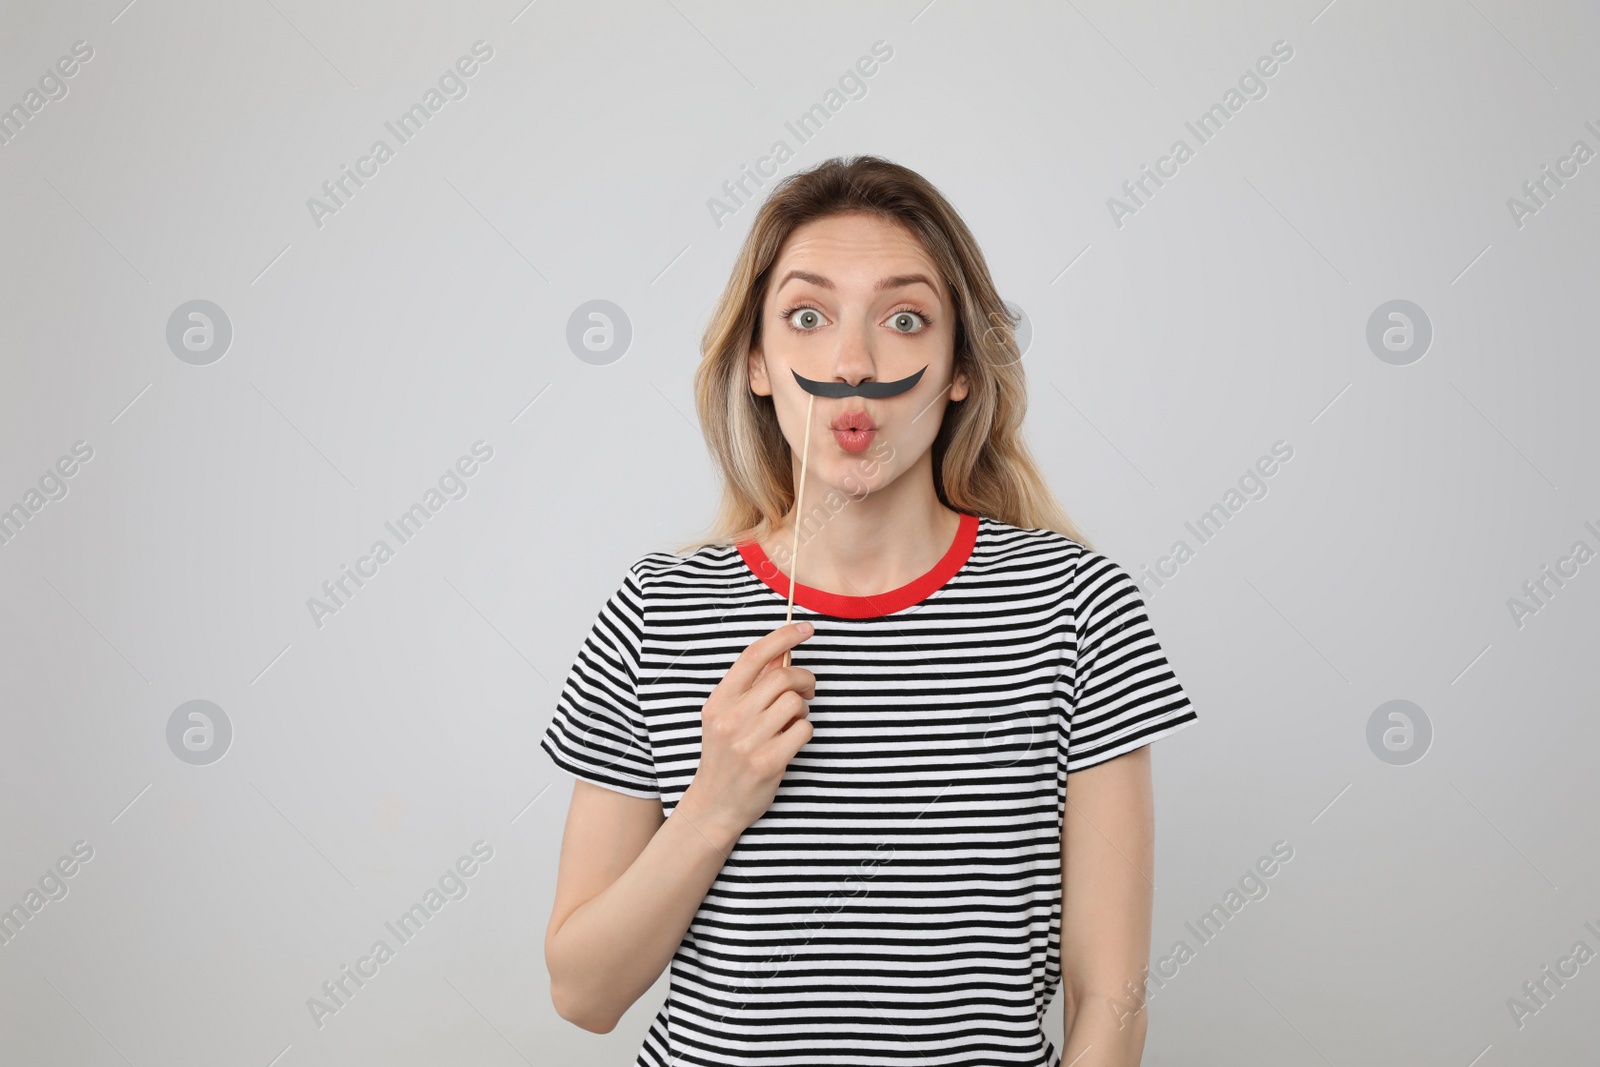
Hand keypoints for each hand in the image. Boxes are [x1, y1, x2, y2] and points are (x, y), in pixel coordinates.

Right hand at [678, 622, 816, 850]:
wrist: (714, 804)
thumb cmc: (725, 755)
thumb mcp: (725, 716)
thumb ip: (751, 686)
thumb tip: (782, 652)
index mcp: (719, 700)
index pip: (754, 656)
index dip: (783, 636)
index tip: (806, 629)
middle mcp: (731, 717)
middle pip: (782, 677)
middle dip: (804, 679)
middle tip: (808, 689)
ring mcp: (749, 741)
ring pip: (795, 702)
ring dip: (802, 709)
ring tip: (792, 721)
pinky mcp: (769, 761)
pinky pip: (804, 729)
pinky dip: (804, 731)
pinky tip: (792, 740)